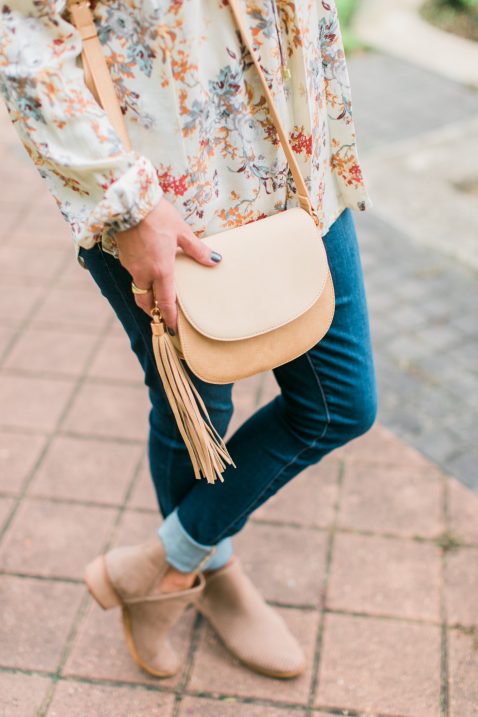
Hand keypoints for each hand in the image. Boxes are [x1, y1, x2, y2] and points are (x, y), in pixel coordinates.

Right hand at [115, 197, 221, 331]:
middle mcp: (144, 274)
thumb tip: (215, 261)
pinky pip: (134, 276)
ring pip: (139, 290)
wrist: (129, 202)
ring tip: (156, 297)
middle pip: (147, 302)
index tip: (173, 330)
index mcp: (161, 271)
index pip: (165, 303)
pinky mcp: (124, 258)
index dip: (170, 318)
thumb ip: (197, 250)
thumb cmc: (158, 216)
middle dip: (154, 312)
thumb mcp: (182, 232)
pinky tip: (148, 273)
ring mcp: (132, 267)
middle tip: (163, 317)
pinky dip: (142, 281)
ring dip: (147, 297)